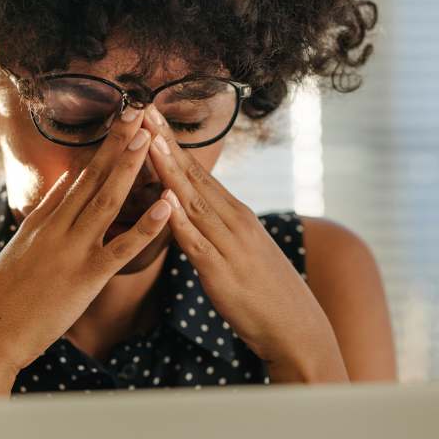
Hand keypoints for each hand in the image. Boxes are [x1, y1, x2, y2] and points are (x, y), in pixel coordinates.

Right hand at [0, 106, 172, 395]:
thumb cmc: (2, 300)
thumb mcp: (19, 249)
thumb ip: (44, 214)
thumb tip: (64, 181)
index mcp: (42, 222)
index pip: (78, 177)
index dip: (102, 149)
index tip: (121, 122)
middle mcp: (56, 228)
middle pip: (92, 178)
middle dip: (118, 144)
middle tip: (139, 112)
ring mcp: (71, 250)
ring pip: (107, 201)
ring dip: (130, 168)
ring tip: (150, 138)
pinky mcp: (86, 277)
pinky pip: (122, 248)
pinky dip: (147, 225)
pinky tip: (167, 205)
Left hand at [139, 104, 347, 382]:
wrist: (297, 330)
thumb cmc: (266, 294)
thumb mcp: (242, 251)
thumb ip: (218, 229)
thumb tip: (193, 212)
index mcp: (236, 215)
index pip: (198, 172)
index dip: (172, 143)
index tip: (150, 115)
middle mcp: (234, 222)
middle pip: (193, 176)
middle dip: (165, 142)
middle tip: (141, 108)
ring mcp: (229, 245)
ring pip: (192, 201)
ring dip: (169, 170)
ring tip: (148, 141)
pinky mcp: (222, 273)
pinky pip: (197, 243)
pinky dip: (180, 221)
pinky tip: (164, 202)